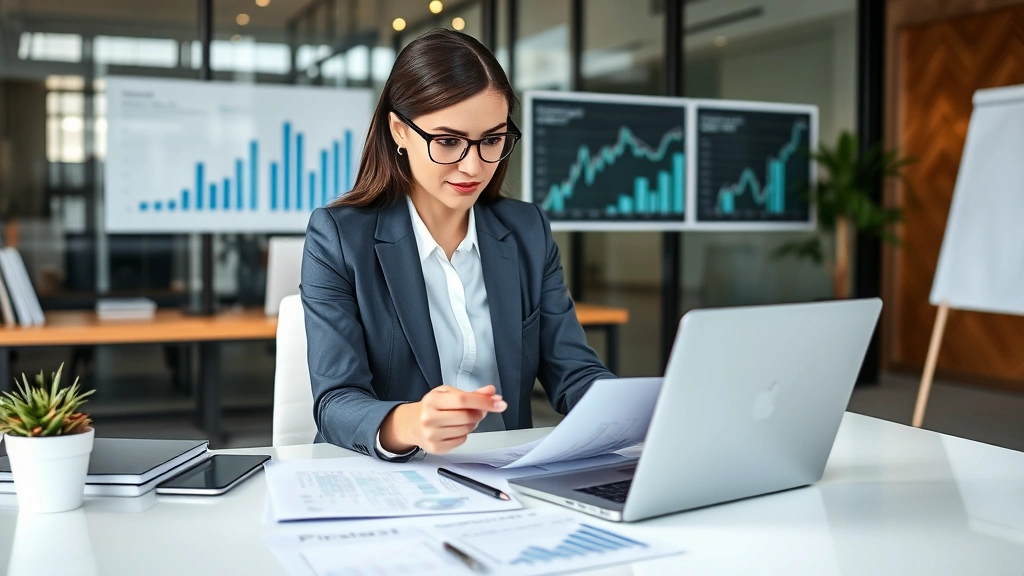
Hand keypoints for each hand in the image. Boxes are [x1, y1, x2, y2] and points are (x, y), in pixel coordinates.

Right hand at [379, 385, 506, 453]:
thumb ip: (472, 394)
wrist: (412, 424)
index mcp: (433, 400)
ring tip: (462, 419)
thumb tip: (492, 392)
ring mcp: (432, 434)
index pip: (463, 400)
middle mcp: (429, 418)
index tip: (500, 403)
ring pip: (466, 430)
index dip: (484, 402)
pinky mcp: (436, 448)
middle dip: (478, 414)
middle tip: (477, 411)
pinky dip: (463, 434)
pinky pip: (461, 440)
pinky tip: (454, 429)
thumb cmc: (433, 406)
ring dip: (471, 424)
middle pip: (467, 417)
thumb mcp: (448, 393)